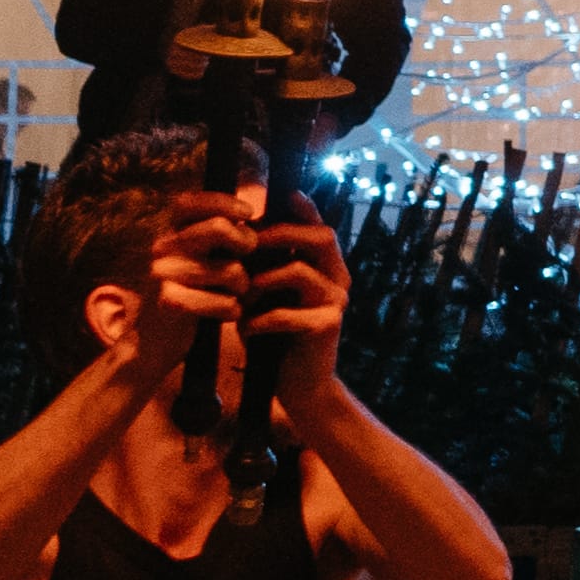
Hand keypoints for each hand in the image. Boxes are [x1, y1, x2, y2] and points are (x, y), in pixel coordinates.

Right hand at [128, 204, 258, 393]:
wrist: (150, 345)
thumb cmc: (188, 298)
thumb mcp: (196, 261)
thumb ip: (213, 237)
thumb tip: (250, 214)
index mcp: (168, 235)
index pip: (189, 202)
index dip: (222, 201)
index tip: (248, 213)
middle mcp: (162, 249)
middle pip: (218, 227)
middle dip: (246, 242)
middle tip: (249, 257)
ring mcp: (162, 274)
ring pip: (230, 269)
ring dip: (243, 287)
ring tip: (235, 296)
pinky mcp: (169, 302)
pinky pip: (224, 301)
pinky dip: (233, 310)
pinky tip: (226, 315)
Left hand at [229, 211, 349, 408]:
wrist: (300, 385)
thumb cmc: (279, 336)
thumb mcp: (273, 296)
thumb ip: (270, 268)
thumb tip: (244, 233)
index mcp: (328, 269)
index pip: (321, 228)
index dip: (307, 209)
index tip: (287, 194)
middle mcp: (339, 281)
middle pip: (321, 237)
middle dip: (281, 232)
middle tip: (250, 239)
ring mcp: (336, 303)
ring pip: (298, 271)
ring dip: (259, 282)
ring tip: (239, 297)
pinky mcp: (326, 326)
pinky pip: (285, 312)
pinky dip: (258, 320)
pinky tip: (244, 330)